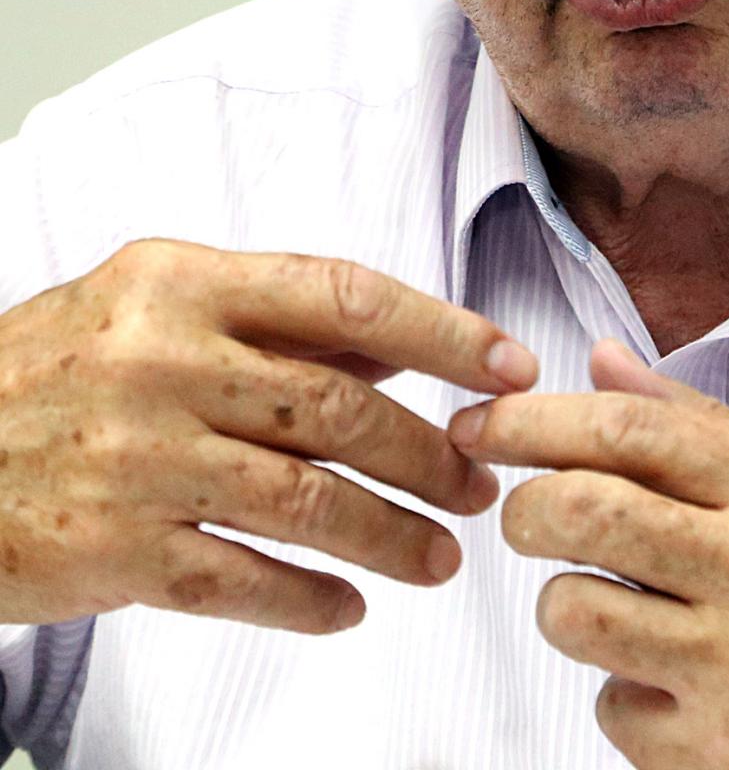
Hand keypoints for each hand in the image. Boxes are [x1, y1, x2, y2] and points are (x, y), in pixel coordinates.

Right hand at [0, 238, 536, 632]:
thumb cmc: (60, 369)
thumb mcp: (155, 305)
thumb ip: (275, 319)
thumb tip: (400, 343)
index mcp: (180, 282)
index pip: (342, 295)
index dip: (441, 332)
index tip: (509, 366)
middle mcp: (162, 360)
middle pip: (338, 408)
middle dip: (430, 452)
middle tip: (481, 482)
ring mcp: (137, 459)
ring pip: (304, 502)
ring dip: (391, 535)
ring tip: (441, 558)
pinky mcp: (115, 551)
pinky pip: (242, 582)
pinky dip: (310, 600)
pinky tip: (349, 607)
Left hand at [449, 337, 728, 769]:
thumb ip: (701, 424)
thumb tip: (598, 360)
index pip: (631, 430)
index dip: (536, 419)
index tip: (484, 420)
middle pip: (584, 510)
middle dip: (522, 505)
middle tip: (520, 513)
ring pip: (575, 612)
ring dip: (565, 604)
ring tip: (609, 603)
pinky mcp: (724, 761)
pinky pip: (611, 709)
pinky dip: (623, 693)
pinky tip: (676, 686)